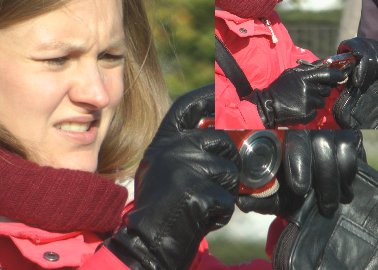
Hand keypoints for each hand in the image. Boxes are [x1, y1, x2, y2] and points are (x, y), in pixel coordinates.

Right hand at [105, 84, 240, 269]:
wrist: (146, 242)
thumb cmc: (161, 206)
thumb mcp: (164, 168)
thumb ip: (186, 149)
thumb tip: (226, 134)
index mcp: (162, 141)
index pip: (188, 105)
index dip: (209, 95)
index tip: (227, 93)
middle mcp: (171, 149)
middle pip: (222, 139)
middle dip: (231, 160)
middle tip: (218, 182)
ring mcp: (183, 169)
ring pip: (231, 170)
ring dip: (226, 190)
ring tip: (203, 202)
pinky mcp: (196, 192)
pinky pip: (229, 197)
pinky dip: (222, 212)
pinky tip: (202, 216)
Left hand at [237, 130, 365, 217]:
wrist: (313, 198)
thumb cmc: (288, 195)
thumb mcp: (273, 200)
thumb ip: (258, 200)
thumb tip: (241, 201)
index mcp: (279, 143)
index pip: (290, 141)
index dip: (298, 162)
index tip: (300, 189)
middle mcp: (301, 132)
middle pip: (317, 141)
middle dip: (323, 175)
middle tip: (324, 205)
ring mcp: (324, 132)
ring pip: (334, 144)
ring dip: (334, 178)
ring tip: (331, 204)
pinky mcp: (345, 137)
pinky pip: (349, 147)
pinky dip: (348, 172)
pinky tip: (344, 192)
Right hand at [244, 65, 343, 127]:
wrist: (268, 106)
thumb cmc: (280, 88)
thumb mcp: (290, 73)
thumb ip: (306, 69)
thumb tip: (322, 63)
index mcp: (305, 77)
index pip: (328, 74)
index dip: (337, 74)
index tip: (340, 75)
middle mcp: (309, 89)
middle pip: (327, 90)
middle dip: (321, 90)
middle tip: (310, 91)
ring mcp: (309, 102)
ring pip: (322, 102)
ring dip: (315, 101)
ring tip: (302, 101)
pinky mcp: (308, 114)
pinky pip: (315, 112)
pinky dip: (309, 111)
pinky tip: (299, 108)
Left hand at [338, 37, 377, 90]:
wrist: (353, 45)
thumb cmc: (345, 56)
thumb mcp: (341, 59)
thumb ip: (344, 66)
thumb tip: (344, 80)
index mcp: (351, 43)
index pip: (358, 53)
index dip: (360, 67)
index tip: (357, 80)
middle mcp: (363, 41)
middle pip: (369, 59)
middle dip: (364, 75)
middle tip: (360, 87)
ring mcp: (372, 43)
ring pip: (377, 61)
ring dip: (371, 75)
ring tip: (366, 85)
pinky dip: (377, 71)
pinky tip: (372, 78)